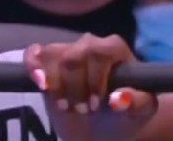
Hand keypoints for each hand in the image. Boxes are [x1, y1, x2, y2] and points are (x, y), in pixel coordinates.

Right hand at [23, 35, 156, 140]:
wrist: (103, 126)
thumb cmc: (125, 113)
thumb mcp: (140, 112)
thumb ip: (138, 103)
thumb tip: (119, 97)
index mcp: (115, 49)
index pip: (101, 52)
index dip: (95, 79)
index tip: (95, 105)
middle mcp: (91, 44)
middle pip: (73, 56)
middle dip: (74, 88)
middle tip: (82, 110)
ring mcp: (68, 52)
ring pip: (52, 55)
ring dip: (55, 85)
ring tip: (66, 106)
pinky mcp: (47, 64)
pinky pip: (34, 53)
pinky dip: (32, 65)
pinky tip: (39, 83)